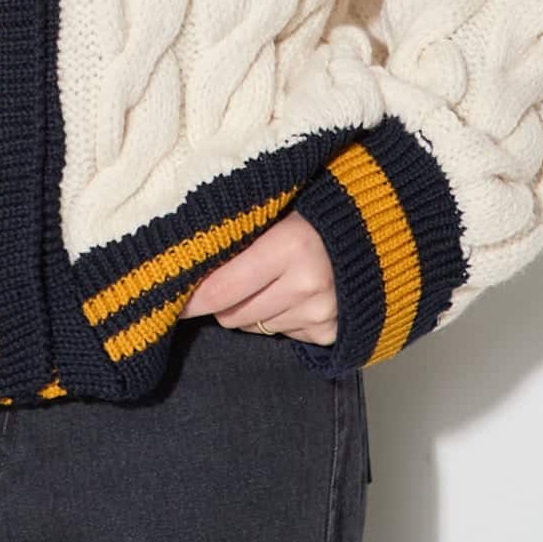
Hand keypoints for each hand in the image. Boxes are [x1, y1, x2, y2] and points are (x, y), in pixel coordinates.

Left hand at [177, 209, 337, 345]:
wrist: (375, 225)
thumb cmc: (312, 207)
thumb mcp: (273, 208)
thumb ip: (235, 234)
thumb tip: (183, 264)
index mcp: (290, 245)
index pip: (219, 290)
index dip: (188, 298)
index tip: (167, 297)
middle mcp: (308, 284)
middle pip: (231, 315)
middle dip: (221, 300)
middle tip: (229, 275)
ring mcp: (322, 313)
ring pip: (254, 326)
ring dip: (251, 308)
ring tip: (271, 276)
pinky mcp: (331, 332)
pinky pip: (282, 334)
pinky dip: (279, 316)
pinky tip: (293, 291)